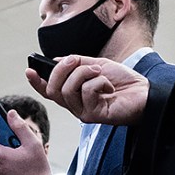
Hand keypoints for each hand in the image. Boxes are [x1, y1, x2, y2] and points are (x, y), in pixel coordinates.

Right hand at [26, 55, 147, 124]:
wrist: (145, 92)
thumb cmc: (122, 81)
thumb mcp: (95, 65)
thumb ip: (76, 64)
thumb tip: (57, 60)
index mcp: (73, 94)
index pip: (48, 90)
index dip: (36, 82)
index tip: (29, 70)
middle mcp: (74, 105)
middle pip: (53, 89)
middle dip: (62, 69)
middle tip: (76, 59)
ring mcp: (82, 111)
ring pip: (68, 89)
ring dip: (83, 73)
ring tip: (98, 72)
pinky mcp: (93, 115)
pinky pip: (86, 92)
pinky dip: (98, 82)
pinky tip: (108, 86)